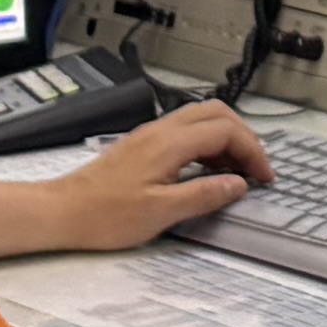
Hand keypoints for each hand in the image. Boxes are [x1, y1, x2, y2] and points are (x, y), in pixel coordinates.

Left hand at [31, 103, 266, 255]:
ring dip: (226, 139)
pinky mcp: (142, 145)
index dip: (252, 150)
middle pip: (216, 112)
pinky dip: (206, 144)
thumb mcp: (161, 212)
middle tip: (255, 168)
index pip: (226, 130)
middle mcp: (160, 131)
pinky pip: (184, 132)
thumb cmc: (103, 214)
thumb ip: (203, 195)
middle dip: (244, 136)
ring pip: (200, 119)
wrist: (63, 211)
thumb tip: (237, 184)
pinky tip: (206, 171)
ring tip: (235, 172)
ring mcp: (150, 135)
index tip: (263, 176)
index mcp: (168, 143)